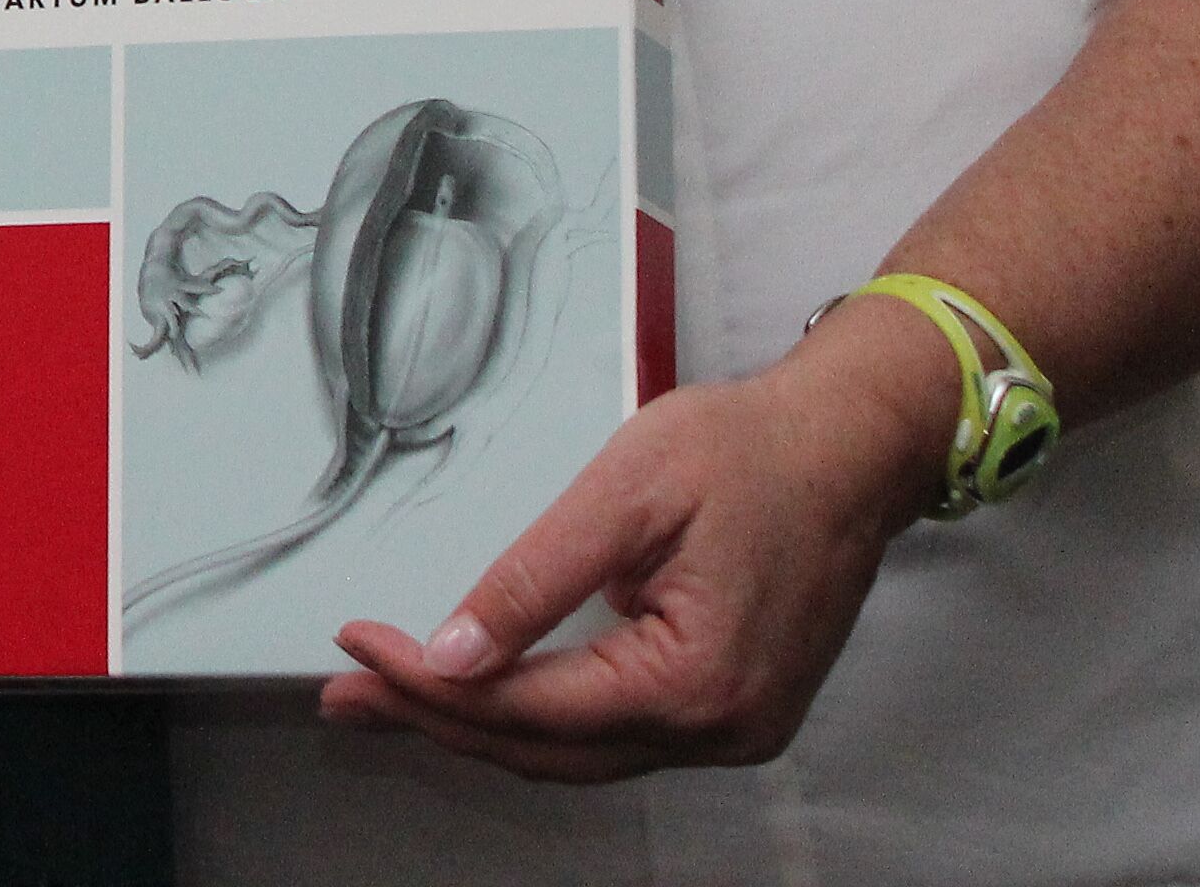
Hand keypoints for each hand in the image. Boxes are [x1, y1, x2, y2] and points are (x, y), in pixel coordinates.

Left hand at [319, 301, 958, 780]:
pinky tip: (488, 694)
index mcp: (697, 682)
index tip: (357, 648)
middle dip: (437, 720)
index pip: (528, 708)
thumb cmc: (754, 451)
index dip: (429, 686)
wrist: (851, 446)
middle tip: (348, 692)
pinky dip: (544, 718)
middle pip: (546, 749)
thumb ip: (531, 580)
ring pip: (578, 753)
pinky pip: (616, 735)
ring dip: (483, 726)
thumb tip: (451, 653)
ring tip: (395, 696)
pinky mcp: (732, 711)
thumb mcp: (623, 494)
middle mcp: (721, 728)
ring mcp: (733, 729)